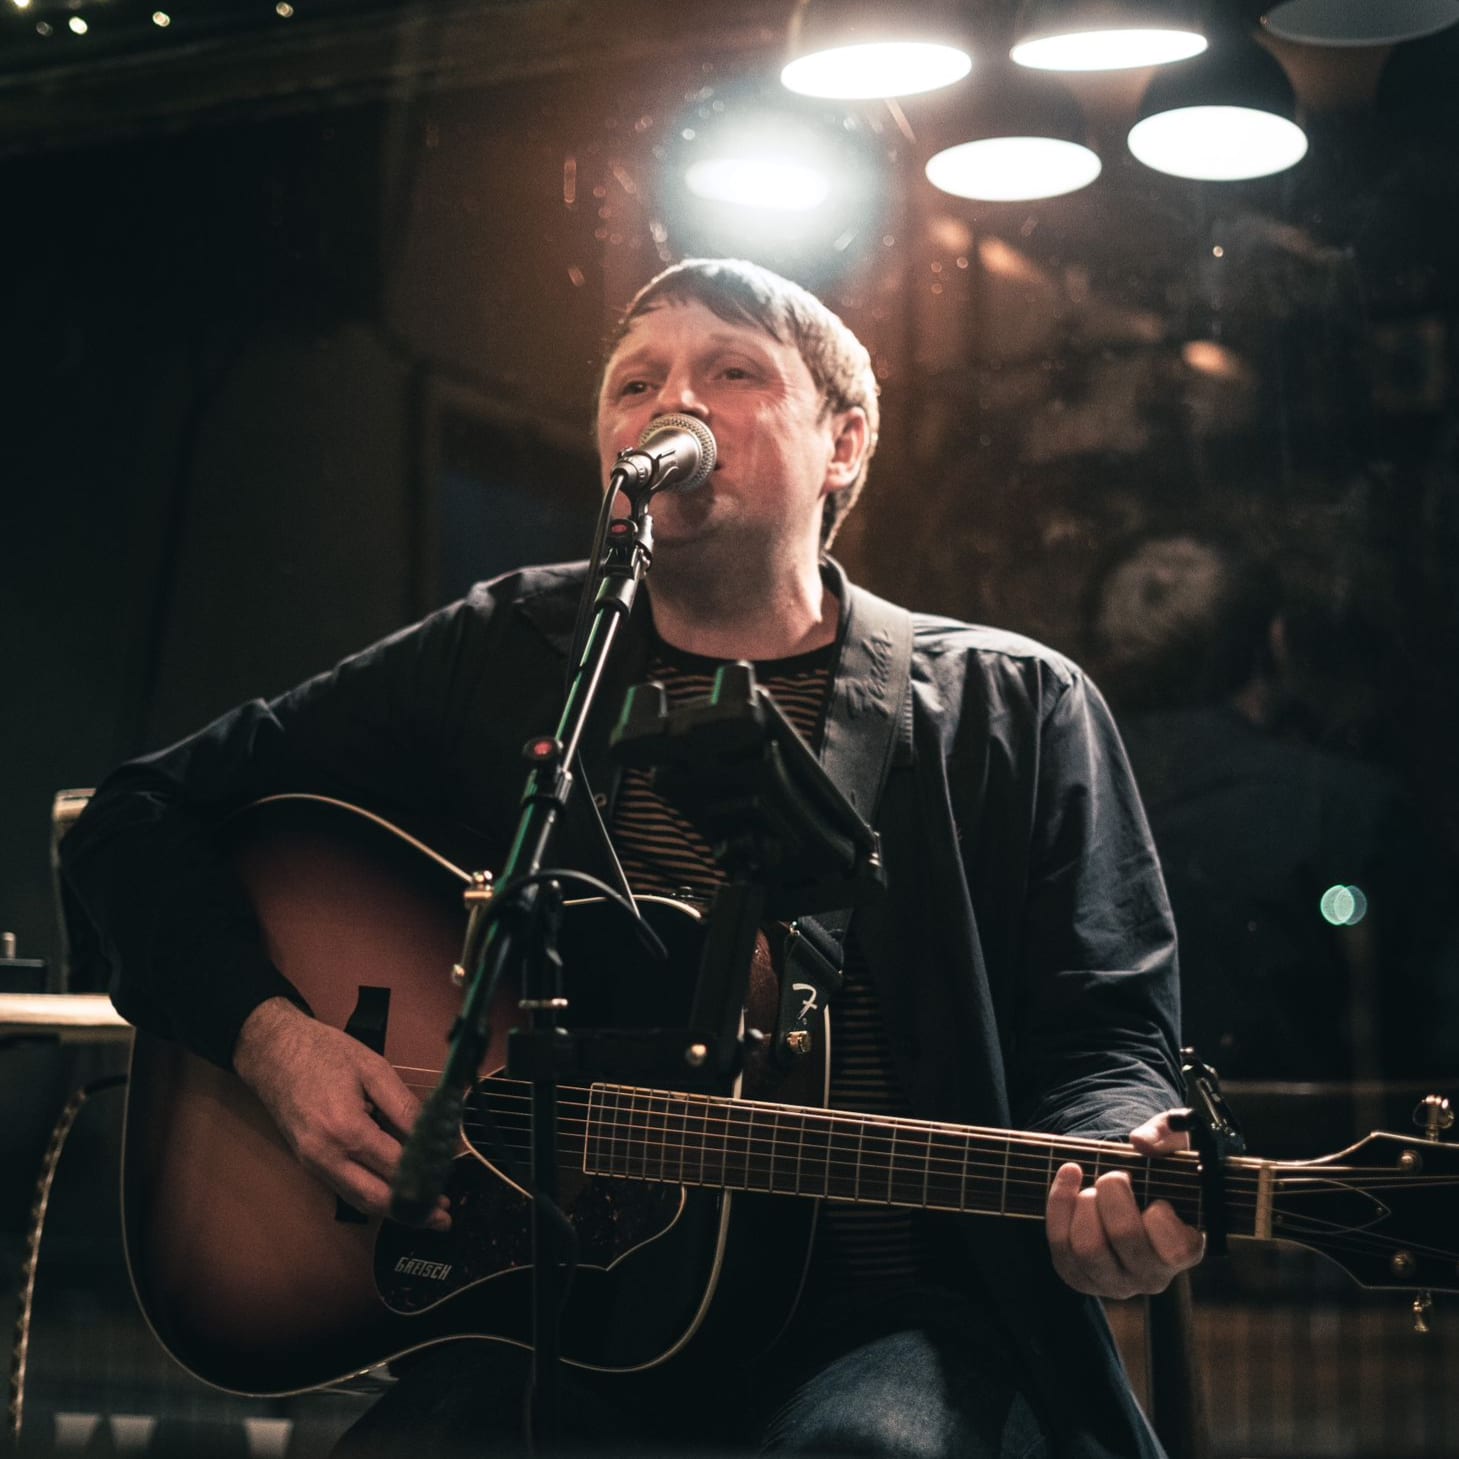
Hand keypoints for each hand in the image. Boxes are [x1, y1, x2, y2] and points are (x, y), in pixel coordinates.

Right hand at [232, 997, 450, 1230]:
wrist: (272, 1052)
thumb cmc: (324, 1053)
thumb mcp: (374, 1069)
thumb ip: (405, 1106)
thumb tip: (436, 1136)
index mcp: (346, 1129)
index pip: (394, 1167)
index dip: (426, 1177)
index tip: (449, 1179)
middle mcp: (326, 1156)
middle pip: (376, 1198)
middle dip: (412, 1210)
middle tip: (444, 1215)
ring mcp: (314, 1164)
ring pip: (359, 1201)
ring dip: (393, 1210)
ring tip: (427, 1212)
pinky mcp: (309, 1164)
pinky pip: (346, 1190)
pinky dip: (374, 1197)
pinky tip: (396, 1193)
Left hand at [1045, 1110, 1202, 1298]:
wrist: (1132, 1195)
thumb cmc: (1160, 1173)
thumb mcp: (1174, 1145)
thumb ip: (1167, 1134)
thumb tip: (1140, 1142)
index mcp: (1185, 1251)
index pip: (1176, 1249)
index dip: (1160, 1217)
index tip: (1156, 1198)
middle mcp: (1152, 1276)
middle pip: (1124, 1237)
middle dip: (1112, 1193)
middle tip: (1115, 1177)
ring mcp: (1114, 1282)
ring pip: (1087, 1248)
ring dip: (1085, 1203)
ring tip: (1093, 1188)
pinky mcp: (1080, 1278)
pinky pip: (1060, 1244)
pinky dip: (1059, 1203)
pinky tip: (1070, 1177)